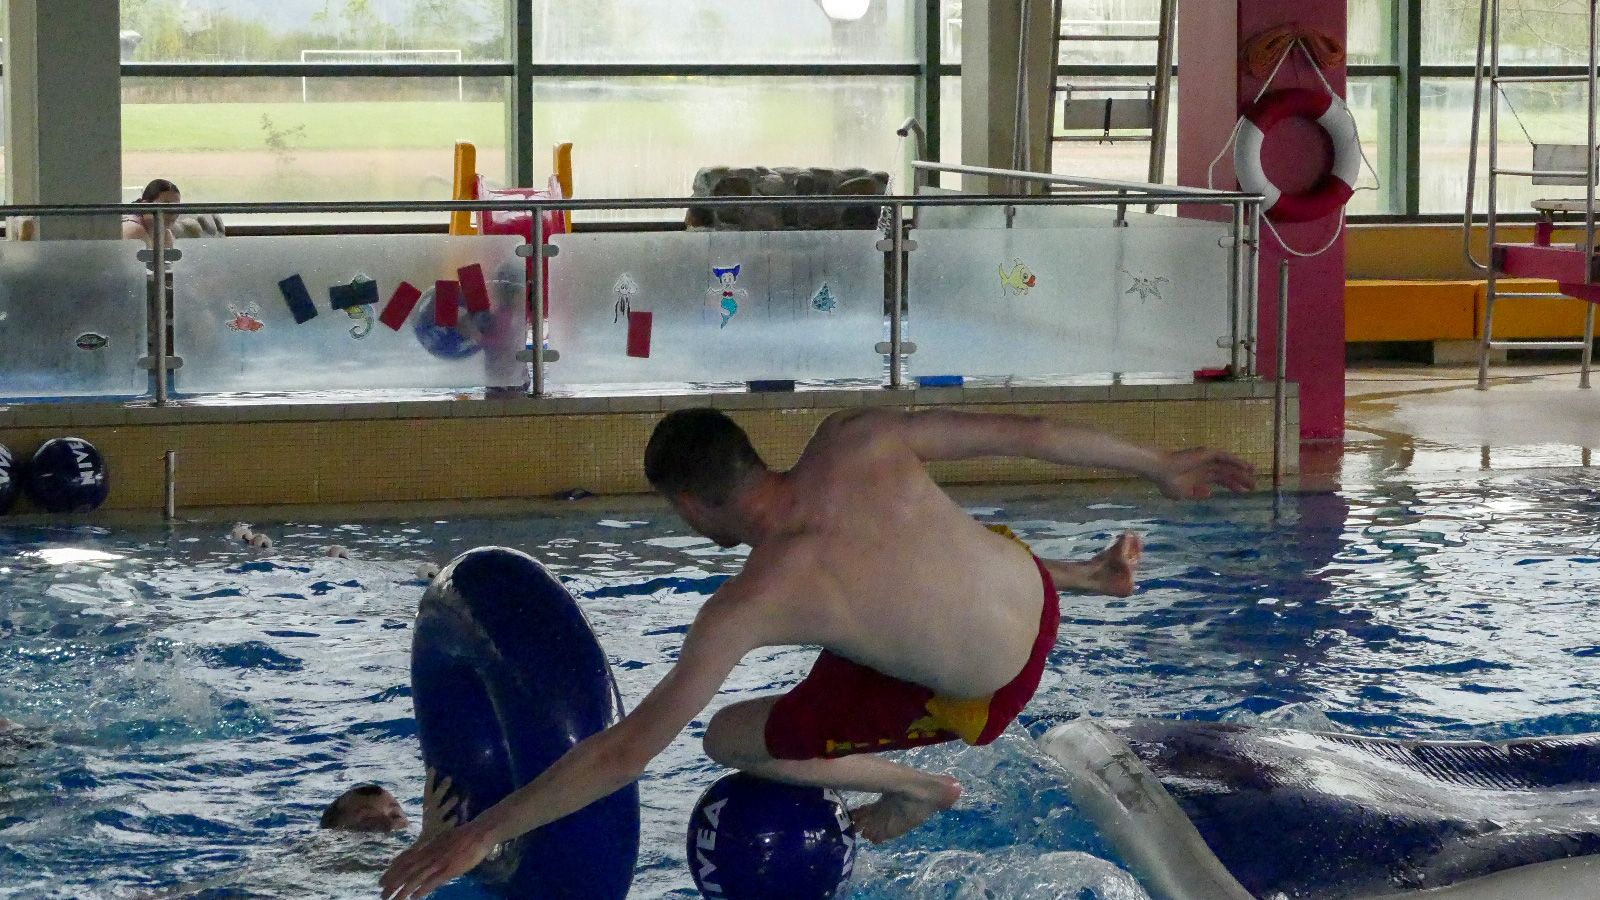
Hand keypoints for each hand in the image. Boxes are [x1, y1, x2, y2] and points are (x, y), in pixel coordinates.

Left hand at [381, 819, 495, 899]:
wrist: (480, 831)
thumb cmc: (463, 835)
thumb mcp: (441, 839)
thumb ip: (430, 849)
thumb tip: (420, 855)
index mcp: (427, 846)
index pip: (404, 859)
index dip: (392, 870)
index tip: (382, 880)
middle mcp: (429, 854)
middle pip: (406, 870)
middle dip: (393, 882)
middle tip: (382, 894)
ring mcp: (439, 862)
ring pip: (416, 878)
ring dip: (403, 890)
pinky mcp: (449, 869)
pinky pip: (432, 881)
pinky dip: (422, 890)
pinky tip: (414, 898)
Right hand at [419, 768, 460, 839]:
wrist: (427, 842)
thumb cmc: (432, 819)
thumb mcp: (430, 807)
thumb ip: (434, 794)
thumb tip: (437, 776)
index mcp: (427, 804)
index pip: (427, 790)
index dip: (430, 780)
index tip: (434, 768)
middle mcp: (430, 811)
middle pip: (435, 798)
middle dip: (442, 788)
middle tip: (450, 778)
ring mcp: (435, 821)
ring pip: (441, 811)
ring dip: (448, 804)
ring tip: (456, 797)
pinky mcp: (441, 831)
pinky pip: (447, 825)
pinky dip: (451, 821)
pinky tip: (456, 817)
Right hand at [1151, 448, 1255, 499]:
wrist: (1159, 471)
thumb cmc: (1166, 482)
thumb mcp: (1181, 494)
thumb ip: (1195, 494)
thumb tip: (1209, 493)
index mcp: (1201, 477)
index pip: (1221, 480)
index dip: (1233, 486)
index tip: (1243, 492)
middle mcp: (1206, 467)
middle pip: (1228, 473)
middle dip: (1241, 479)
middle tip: (1254, 486)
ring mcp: (1206, 460)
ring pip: (1228, 465)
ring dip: (1241, 469)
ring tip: (1254, 474)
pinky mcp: (1206, 453)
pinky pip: (1225, 456)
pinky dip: (1235, 460)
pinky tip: (1245, 466)